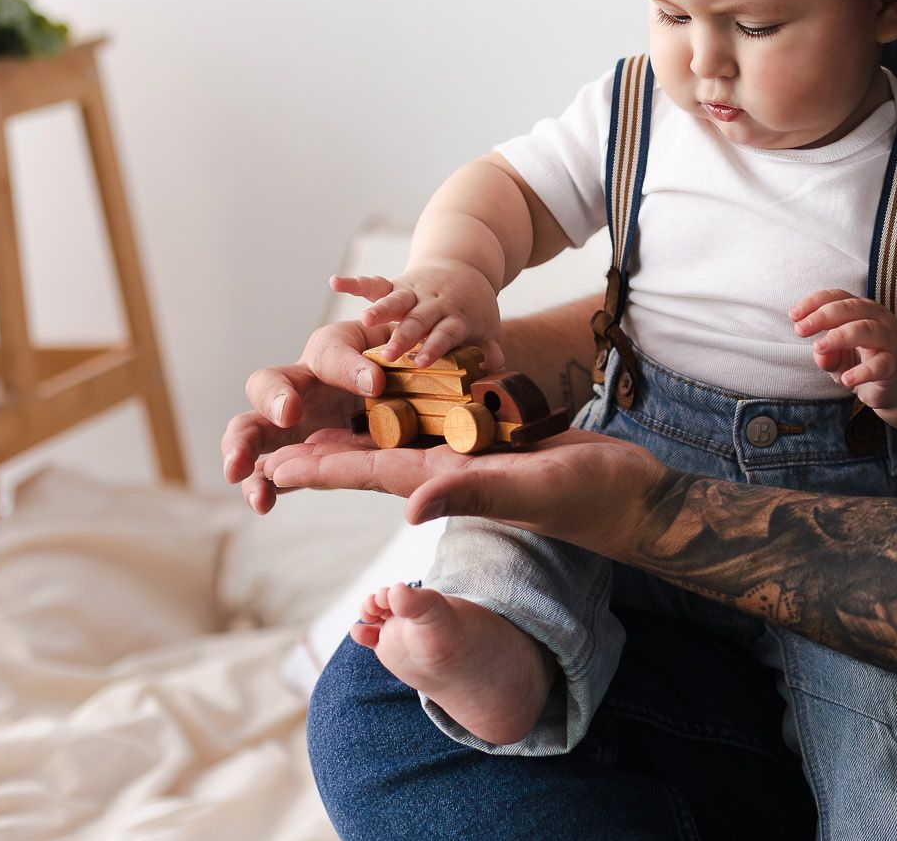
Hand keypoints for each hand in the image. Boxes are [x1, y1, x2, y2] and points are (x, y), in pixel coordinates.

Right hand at [221, 315, 400, 514]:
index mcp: (338, 350)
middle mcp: (306, 383)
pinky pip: (266, 471)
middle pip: (270, 382)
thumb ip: (409, 360)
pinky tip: (262, 503)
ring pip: (253, 428)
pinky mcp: (293, 458)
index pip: (332, 351)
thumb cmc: (414, 371)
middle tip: (289, 414)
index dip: (350, 366)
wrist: (420, 401)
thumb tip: (386, 377)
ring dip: (242, 447)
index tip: (376, 384)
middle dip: (274, 397)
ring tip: (239, 470)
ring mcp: (293, 423)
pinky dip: (260, 485)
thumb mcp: (415, 359)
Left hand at [257, 426, 666, 555]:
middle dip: (318, 451)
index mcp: (448, 481)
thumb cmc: (590, 495)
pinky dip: (407, 405)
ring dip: (353, 428)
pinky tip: (390, 390)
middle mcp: (450, 468)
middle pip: (369, 457)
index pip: (368, 474)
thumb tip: (409, 506)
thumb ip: (474, 495)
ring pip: (398, 437)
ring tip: (310, 415)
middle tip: (265, 442)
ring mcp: (471, 454)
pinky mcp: (494, 439)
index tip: (268, 466)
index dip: (318, 468)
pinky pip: (439, 420)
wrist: (631, 493)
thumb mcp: (532, 490)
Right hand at [330, 259, 504, 367]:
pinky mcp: (397, 284)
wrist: (464, 267)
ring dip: (381, 309)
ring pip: (396, 301)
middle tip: (391, 354)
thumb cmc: (473, 308)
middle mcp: (432, 303)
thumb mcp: (487, 329)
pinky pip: (373, 283)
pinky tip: (334, 282)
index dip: (434, 347)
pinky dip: (354, 283)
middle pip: (417, 321)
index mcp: (455, 317)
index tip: (423, 362)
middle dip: (403, 337)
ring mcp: (414, 293)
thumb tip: (498, 375)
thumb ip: (489, 352)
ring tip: (366, 319)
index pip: (445, 334)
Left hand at [791, 289, 896, 408]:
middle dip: (823, 316)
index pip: (837, 297)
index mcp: (860, 309)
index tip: (793, 316)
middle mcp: (876, 318)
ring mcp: (889, 339)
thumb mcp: (839, 357)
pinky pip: (881, 364)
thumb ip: (826, 354)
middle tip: (800, 330)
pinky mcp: (896, 364)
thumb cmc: (865, 361)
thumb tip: (818, 351)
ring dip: (840, 336)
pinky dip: (863, 371)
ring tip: (819, 347)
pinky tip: (846, 379)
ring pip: (867, 329)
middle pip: (850, 308)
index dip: (814, 303)